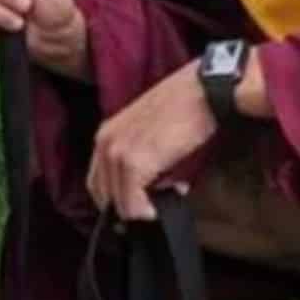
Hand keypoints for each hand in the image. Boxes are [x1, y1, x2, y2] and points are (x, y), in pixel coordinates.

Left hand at [88, 59, 216, 220]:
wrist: (203, 90)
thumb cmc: (183, 107)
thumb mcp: (150, 131)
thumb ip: (140, 156)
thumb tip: (147, 187)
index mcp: (106, 133)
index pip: (97, 180)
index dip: (117, 198)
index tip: (138, 204)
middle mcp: (106, 142)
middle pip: (104, 193)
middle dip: (128, 206)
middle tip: (154, 207)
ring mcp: (118, 151)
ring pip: (117, 200)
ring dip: (141, 209)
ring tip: (168, 198)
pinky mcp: (135, 161)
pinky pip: (132, 201)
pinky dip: (147, 210)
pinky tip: (172, 196)